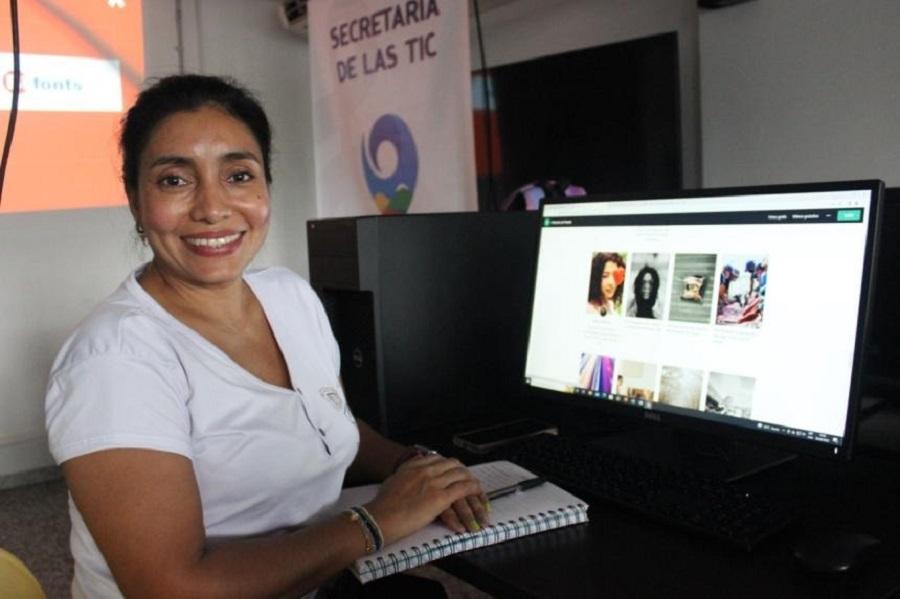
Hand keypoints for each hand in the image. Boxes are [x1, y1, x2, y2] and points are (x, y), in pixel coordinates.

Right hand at [364, 455, 485, 544]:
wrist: (381, 517)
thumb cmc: (383, 505)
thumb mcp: (392, 482)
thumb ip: (403, 476)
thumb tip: (407, 476)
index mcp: (413, 465)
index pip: (438, 459)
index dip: (449, 465)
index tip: (454, 471)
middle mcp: (426, 470)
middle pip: (453, 464)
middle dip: (463, 471)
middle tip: (468, 480)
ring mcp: (434, 482)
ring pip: (461, 474)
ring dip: (472, 481)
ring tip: (477, 488)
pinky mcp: (440, 497)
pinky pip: (464, 488)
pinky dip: (474, 490)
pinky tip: (478, 494)